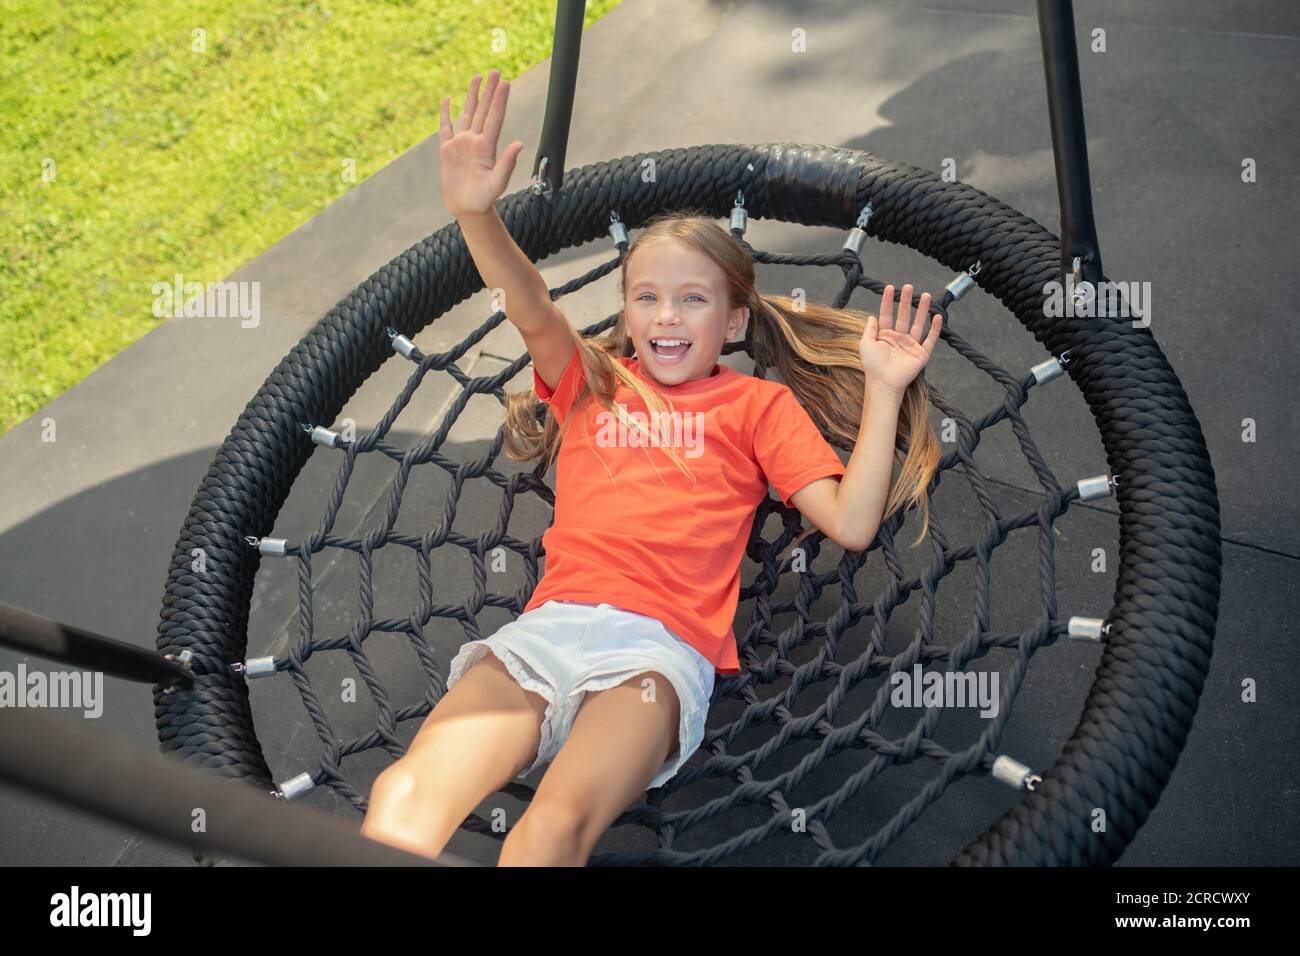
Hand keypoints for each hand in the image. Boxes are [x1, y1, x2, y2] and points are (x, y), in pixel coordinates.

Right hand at [438, 70, 525, 218]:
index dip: (500, 100)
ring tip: (477, 77)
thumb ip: (507, 163)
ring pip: (467, 114)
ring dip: (472, 96)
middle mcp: (475, 141)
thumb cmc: (484, 199)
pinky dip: (445, 114)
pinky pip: (445, 128)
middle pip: (483, 110)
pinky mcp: (447, 151)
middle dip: (489, 90)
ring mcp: (461, 144)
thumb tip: (520, 143)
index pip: (495, 118)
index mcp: (486, 147)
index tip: (505, 82)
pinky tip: (447, 100)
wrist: (468, 210)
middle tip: (495, 71)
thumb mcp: (497, 182)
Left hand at [860, 283, 941, 395]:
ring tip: (925, 295)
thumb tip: (872, 316)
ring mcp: (911, 345)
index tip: (890, 288)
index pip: (887, 315)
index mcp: (885, 336)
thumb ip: (869, 329)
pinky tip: (937, 317)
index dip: (888, 302)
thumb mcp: (866, 344)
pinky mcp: (922, 354)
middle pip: (904, 316)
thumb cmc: (872, 365)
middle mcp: (899, 338)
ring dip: (922, 310)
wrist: (884, 383)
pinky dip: (935, 329)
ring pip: (918, 324)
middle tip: (908, 287)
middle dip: (906, 301)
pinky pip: (931, 339)